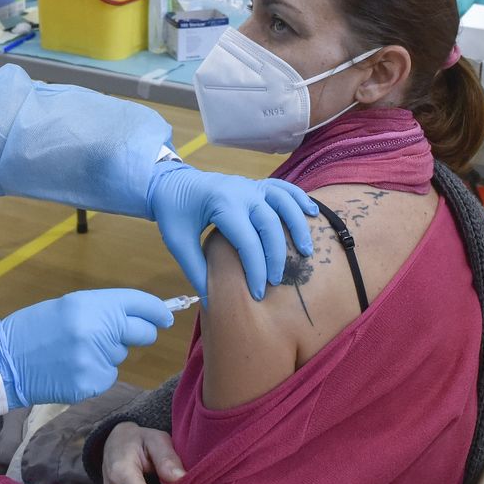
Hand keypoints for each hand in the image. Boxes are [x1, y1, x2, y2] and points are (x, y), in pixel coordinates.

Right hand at [0, 290, 173, 408]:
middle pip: (143, 333)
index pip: (140, 304)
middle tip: (117, 335)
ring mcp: (96, 359)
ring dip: (108, 353)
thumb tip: (139, 317)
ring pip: (121, 355)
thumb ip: (105, 309)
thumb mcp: (69, 306)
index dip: (157, 311)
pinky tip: (72, 369)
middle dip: (138, 334)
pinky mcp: (92, 383)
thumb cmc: (35, 328)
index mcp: (92, 305)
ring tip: (75, 351)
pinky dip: (96, 373)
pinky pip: (108, 375)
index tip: (165, 317)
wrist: (5, 362)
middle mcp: (98, 330)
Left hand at [147, 163, 316, 300]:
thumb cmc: (174, 212)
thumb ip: (196, 269)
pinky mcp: (257, 185)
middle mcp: (241, 192)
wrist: (172, 184)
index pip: (246, 241)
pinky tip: (312, 213)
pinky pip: (284, 188)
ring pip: (283, 203)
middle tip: (276, 281)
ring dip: (297, 227)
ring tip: (305, 252)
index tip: (257, 293)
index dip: (255, 269)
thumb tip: (212, 299)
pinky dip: (300, 198)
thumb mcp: (177, 242)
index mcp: (221, 204)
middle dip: (276, 256)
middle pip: (269, 224)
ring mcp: (251, 185)